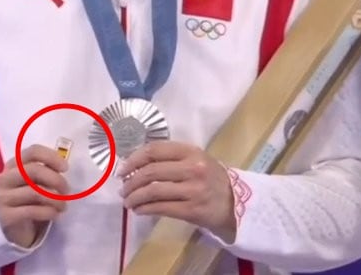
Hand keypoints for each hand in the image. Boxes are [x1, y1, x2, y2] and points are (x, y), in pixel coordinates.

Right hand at [0, 145, 68, 248]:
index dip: (51, 157)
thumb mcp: (39, 183)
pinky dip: (49, 212)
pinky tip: (55, 215)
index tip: (65, 168)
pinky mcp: (4, 216)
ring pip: (34, 192)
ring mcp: (1, 197)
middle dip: (57, 180)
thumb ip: (47, 172)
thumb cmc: (32, 202)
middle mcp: (3, 179)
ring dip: (56, 200)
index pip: (32, 152)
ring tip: (63, 206)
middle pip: (34, 170)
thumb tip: (64, 167)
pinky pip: (32, 210)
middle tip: (66, 191)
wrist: (19, 229)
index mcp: (13, 166)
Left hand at [120, 142, 236, 240]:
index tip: (123, 170)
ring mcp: (193, 189)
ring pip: (152, 191)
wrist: (236, 203)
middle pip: (150, 172)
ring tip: (128, 201)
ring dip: (134, 197)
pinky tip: (139, 210)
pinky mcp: (191, 209)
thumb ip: (172, 159)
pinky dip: (144, 209)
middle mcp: (193, 168)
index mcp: (193, 152)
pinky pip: (159, 208)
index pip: (155, 150)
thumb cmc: (212, 180)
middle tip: (123, 190)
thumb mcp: (198, 161)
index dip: (134, 160)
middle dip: (131, 182)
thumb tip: (136, 165)